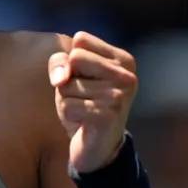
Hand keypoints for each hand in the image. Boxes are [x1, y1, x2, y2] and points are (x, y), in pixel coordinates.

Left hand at [48, 31, 137, 172]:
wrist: (98, 147)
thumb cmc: (83, 104)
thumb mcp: (69, 76)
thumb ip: (60, 62)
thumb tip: (61, 78)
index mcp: (123, 59)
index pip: (81, 39)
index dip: (72, 60)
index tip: (85, 79)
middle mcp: (127, 75)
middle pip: (74, 58)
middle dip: (69, 79)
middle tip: (84, 97)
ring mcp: (120, 95)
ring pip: (67, 85)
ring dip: (67, 100)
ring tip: (85, 111)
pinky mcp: (108, 115)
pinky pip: (67, 106)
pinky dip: (67, 116)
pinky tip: (84, 122)